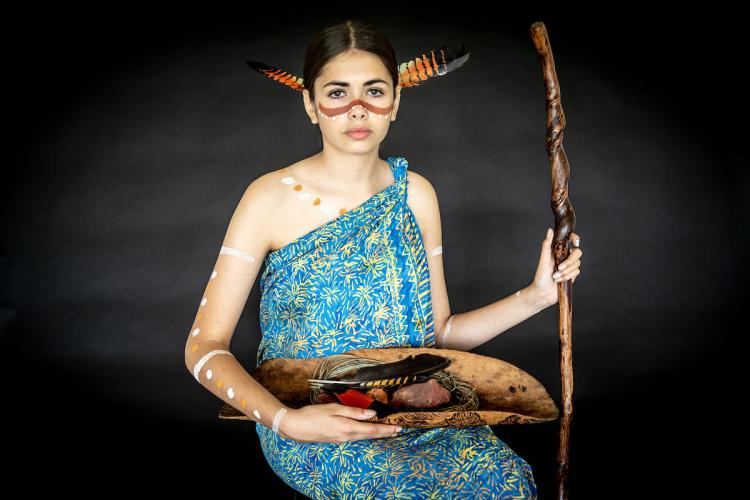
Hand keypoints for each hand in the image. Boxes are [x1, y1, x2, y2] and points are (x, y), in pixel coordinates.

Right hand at [279, 403, 401, 442]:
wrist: (296, 427)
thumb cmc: (314, 414)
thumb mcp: (334, 409)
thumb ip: (354, 411)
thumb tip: (371, 413)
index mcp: (348, 428)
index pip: (372, 429)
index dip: (386, 429)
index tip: (398, 428)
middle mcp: (347, 436)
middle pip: (370, 435)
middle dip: (385, 433)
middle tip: (398, 431)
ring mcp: (341, 440)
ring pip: (364, 437)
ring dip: (376, 434)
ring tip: (387, 432)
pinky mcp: (337, 439)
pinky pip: (356, 438)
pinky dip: (366, 435)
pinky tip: (368, 432)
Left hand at [530, 227, 582, 306]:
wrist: (543, 292)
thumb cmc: (541, 275)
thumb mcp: (544, 259)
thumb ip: (547, 244)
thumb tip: (550, 230)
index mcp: (558, 250)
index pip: (570, 240)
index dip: (575, 238)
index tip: (575, 242)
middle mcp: (565, 256)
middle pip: (578, 252)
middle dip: (569, 261)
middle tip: (559, 267)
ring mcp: (569, 266)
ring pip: (577, 264)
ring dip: (566, 271)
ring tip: (555, 276)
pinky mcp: (572, 275)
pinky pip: (576, 272)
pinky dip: (567, 276)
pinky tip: (559, 280)